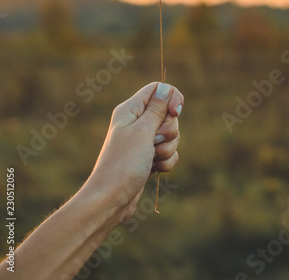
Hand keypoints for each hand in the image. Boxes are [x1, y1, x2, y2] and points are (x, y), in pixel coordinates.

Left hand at [87, 82, 182, 221]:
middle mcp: (136, 122)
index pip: (157, 89)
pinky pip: (168, 152)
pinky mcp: (148, 157)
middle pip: (168, 114)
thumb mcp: (143, 132)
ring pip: (170, 135)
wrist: (111, 199)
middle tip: (154, 142)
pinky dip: (165, 161)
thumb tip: (166, 88)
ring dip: (167, 148)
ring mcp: (142, 140)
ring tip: (152, 159)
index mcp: (130, 109)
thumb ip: (157, 109)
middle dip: (169, 131)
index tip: (176, 113)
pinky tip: (154, 169)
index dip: (171, 97)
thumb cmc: (123, 163)